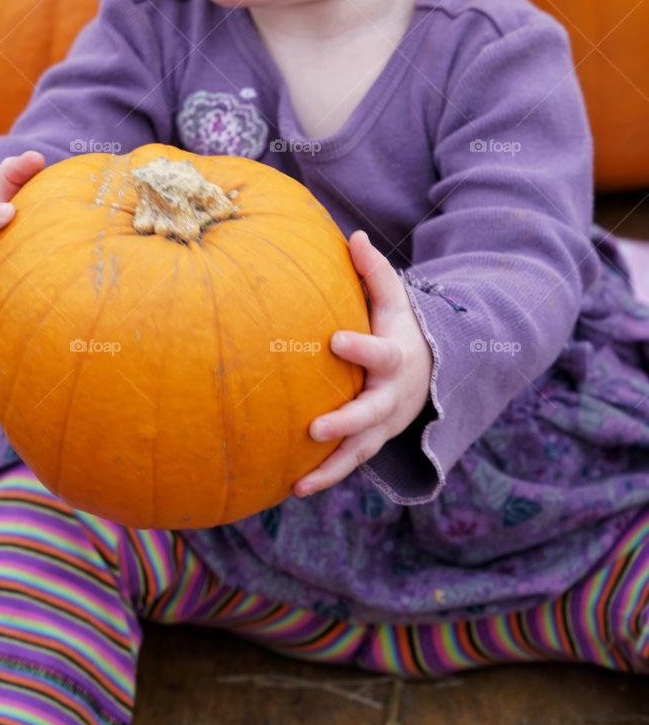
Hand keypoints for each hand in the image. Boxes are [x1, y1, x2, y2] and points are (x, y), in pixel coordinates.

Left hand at [293, 229, 433, 498]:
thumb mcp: (394, 298)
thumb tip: (353, 234)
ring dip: (333, 468)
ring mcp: (384, 424)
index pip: (379, 352)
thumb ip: (374, 270)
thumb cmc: (399, 327)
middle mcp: (391, 397)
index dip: (360, 348)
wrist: (431, 371)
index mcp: (394, 357)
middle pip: (371, 414)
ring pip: (361, 450)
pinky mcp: (372, 442)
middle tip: (315, 428)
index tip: (335, 340)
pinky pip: (350, 463)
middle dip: (346, 423)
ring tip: (300, 484)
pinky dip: (327, 478)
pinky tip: (293, 490)